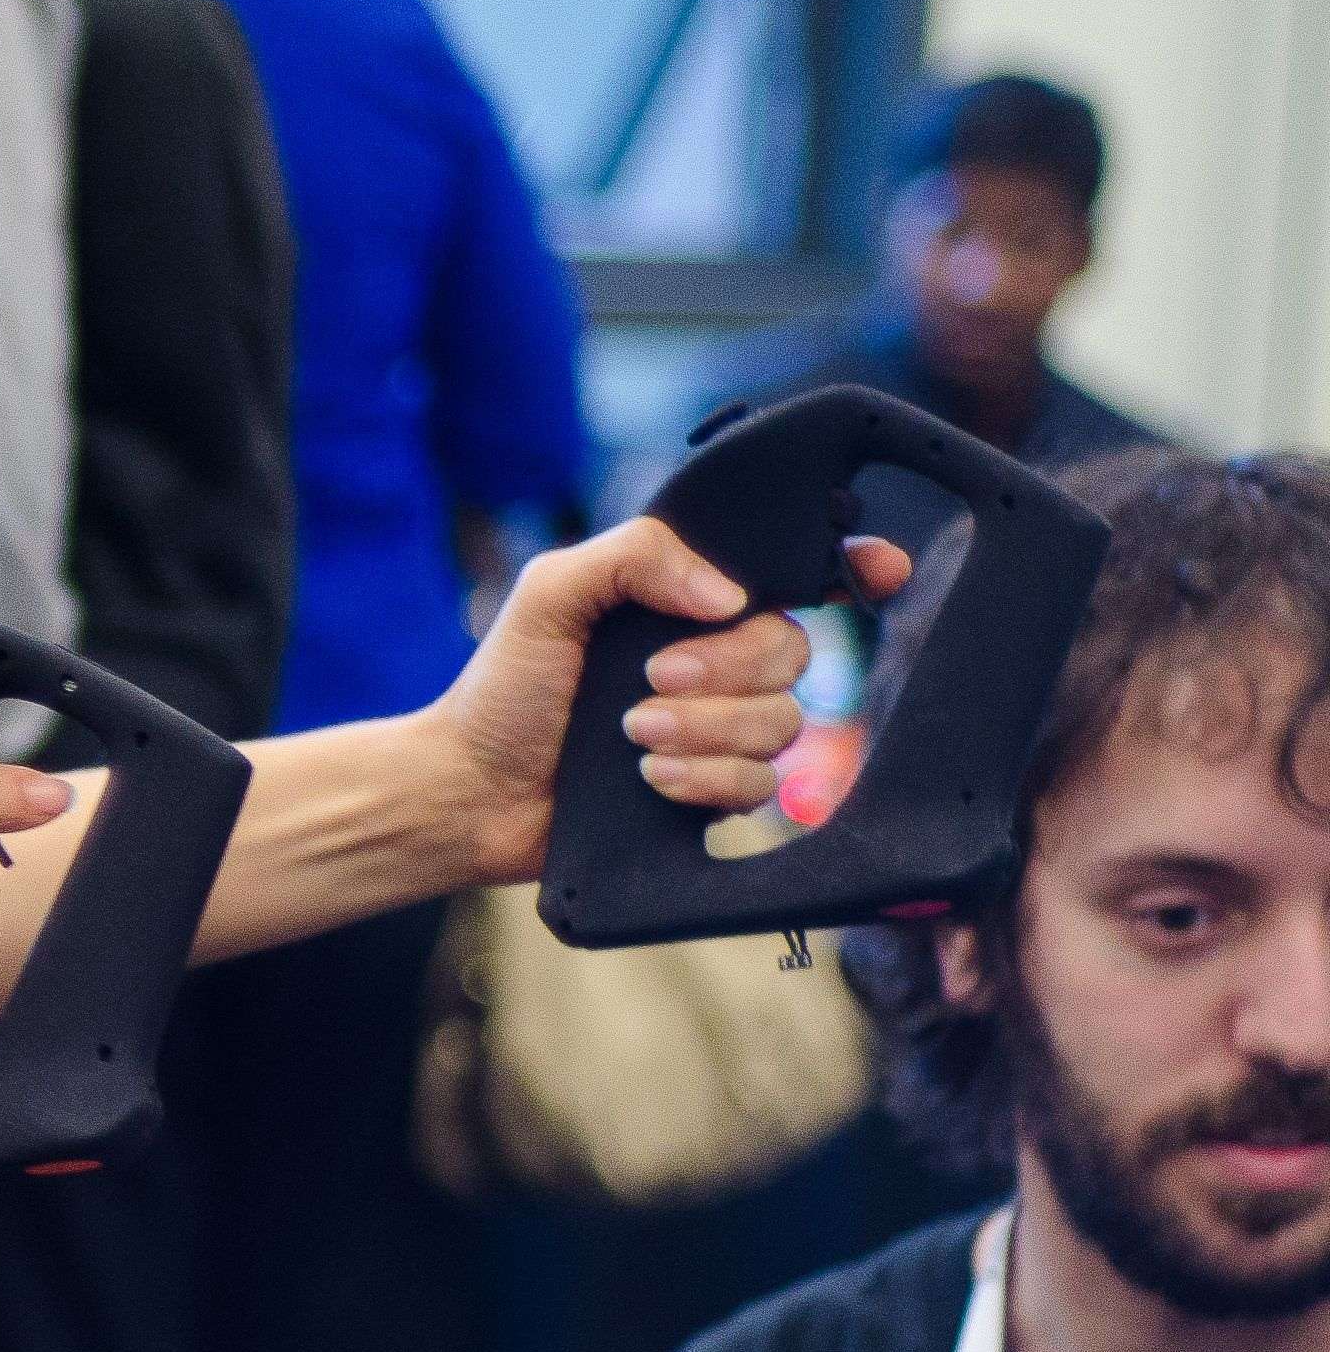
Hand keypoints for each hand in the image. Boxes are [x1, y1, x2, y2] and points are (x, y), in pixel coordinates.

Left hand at [412, 518, 915, 885]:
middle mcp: (714, 661)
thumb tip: (727, 593)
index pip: (790, 576)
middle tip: (650, 680)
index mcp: (685, 603)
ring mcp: (718, 729)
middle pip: (793, 651)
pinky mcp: (713, 792)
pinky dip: (705, 779)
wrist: (472, 788)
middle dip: (727, 668)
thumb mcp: (551, 594)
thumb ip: (634, 558)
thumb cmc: (504, 687)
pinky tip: (650, 778)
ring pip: (782, 723)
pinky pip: (761, 786)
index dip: (851, 569)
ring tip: (632, 732)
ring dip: (706, 728)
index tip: (880, 568)